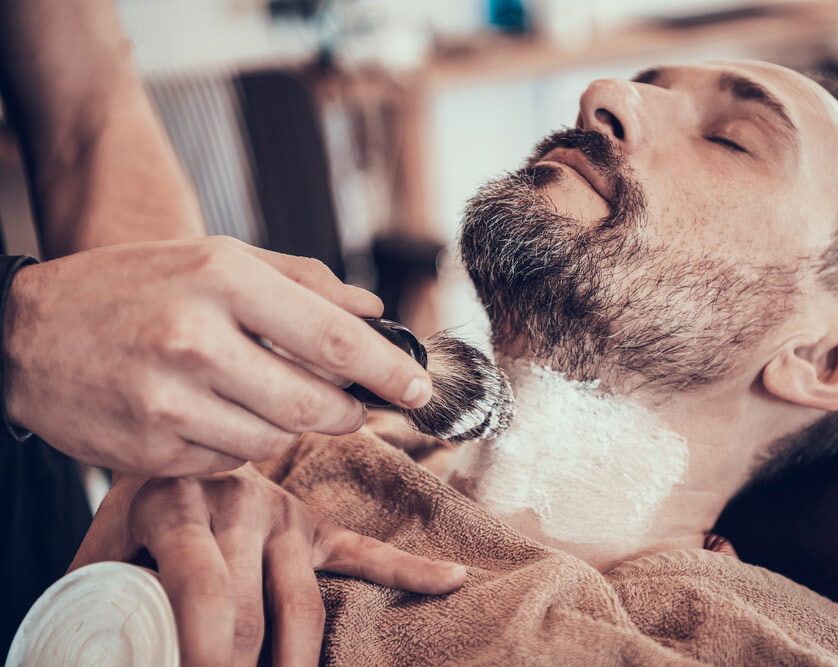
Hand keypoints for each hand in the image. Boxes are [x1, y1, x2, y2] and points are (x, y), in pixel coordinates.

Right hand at [1, 236, 433, 474]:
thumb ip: (303, 282)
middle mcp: (197, 341)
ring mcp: (171, 402)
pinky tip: (225, 413)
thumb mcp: (217, 258)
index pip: (333, 341)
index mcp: (222, 280)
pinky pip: (235, 459)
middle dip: (352, 410)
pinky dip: (246, 442)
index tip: (418, 388)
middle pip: (317, 403)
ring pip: (279, 438)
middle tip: (359, 404)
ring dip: (295, 425)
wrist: (28, 333)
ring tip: (277, 396)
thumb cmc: (134, 286)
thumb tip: (374, 314)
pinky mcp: (154, 449)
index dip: (388, 371)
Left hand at [71, 465, 466, 665]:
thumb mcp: (100, 544)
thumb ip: (99, 592)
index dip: (203, 656)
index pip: (203, 590)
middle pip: (254, 611)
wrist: (174, 435)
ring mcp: (285, 511)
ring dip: (297, 666)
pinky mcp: (314, 523)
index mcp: (177, 503)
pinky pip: (366, 550)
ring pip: (304, 604)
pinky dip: (410, 569)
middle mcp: (238, 500)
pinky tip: (449, 580)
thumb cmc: (132, 510)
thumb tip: (92, 655)